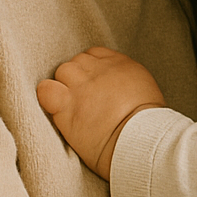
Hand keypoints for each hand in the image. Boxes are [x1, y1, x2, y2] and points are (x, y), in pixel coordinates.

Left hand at [37, 46, 164, 178]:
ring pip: (62, 72)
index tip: (94, 86)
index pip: (94, 54)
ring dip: (64, 86)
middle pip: (77, 62)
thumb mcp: (146, 90)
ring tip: (73, 106)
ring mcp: (81, 86)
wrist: (141, 141)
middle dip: (77, 78)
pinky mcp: (67, 106)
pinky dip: (48, 95)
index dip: (90, 70)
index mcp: (121, 65)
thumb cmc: (149, 125)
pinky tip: (56, 108)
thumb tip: (119, 89)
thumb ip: (128, 82)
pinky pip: (46, 90)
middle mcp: (99, 70)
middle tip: (84, 100)